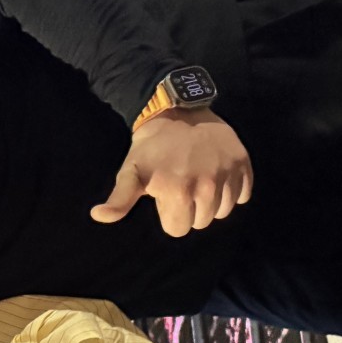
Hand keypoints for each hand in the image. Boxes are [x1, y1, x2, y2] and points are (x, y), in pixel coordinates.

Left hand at [90, 108, 252, 236]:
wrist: (178, 112)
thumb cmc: (151, 148)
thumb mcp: (130, 173)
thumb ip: (119, 200)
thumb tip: (98, 215)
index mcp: (179, 193)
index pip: (179, 229)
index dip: (170, 215)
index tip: (167, 196)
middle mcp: (207, 186)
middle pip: (202, 222)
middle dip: (191, 210)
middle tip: (183, 185)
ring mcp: (227, 175)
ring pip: (223, 211)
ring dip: (212, 202)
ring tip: (199, 180)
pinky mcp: (243, 164)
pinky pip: (242, 194)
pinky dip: (233, 190)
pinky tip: (218, 176)